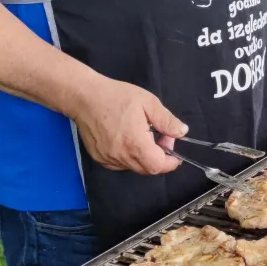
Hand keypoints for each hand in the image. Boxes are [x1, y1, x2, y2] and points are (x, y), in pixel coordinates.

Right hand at [70, 76, 186, 174]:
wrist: (84, 97)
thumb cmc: (116, 96)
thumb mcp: (148, 103)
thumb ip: (167, 120)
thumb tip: (182, 132)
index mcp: (135, 144)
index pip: (158, 166)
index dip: (171, 162)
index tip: (174, 150)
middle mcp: (121, 156)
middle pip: (148, 169)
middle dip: (159, 157)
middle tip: (160, 136)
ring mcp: (108, 159)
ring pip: (134, 167)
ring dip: (144, 156)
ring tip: (142, 134)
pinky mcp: (99, 158)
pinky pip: (121, 164)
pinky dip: (130, 157)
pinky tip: (128, 139)